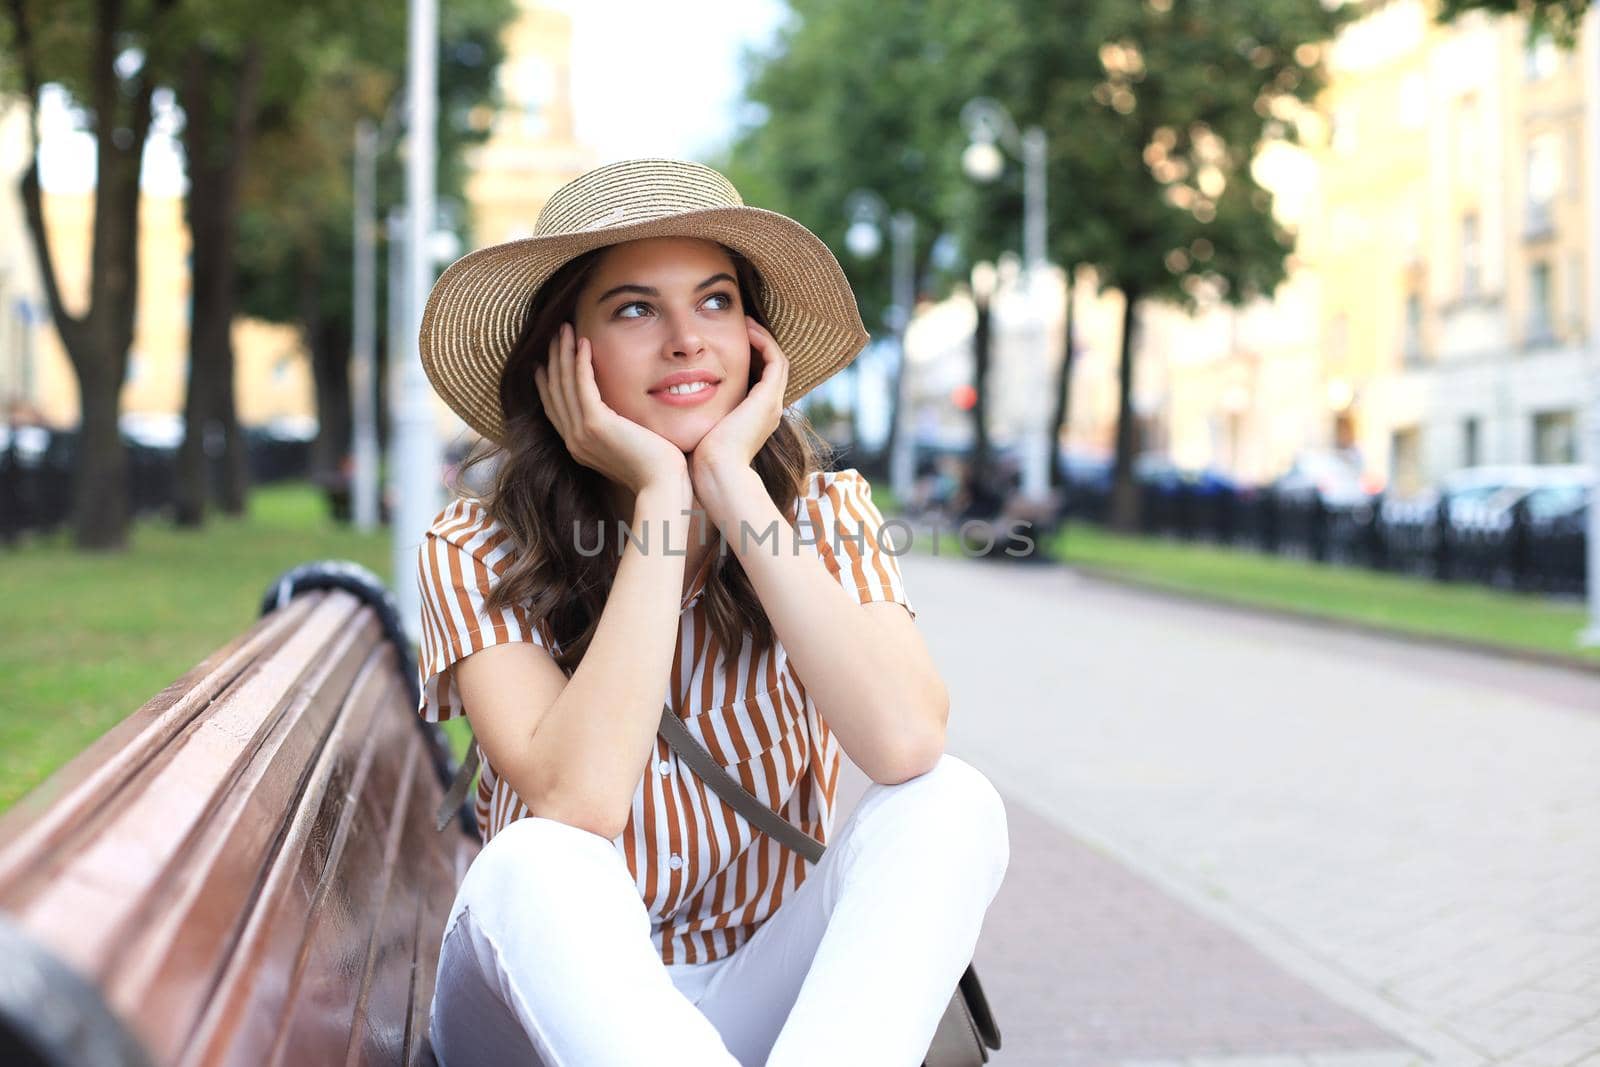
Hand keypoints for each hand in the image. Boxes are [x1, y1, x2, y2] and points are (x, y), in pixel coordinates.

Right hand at [534, 322, 687, 497]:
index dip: (548, 380)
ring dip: (563, 353)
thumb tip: (623, 416)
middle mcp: (573, 440)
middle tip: (555, 334)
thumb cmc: (655, 468)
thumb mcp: (628, 444)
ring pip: (565, 384)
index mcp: (578, 446)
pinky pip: (582, 385)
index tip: (546, 358)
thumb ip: (618, 429)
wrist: (662, 485)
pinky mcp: (595, 424)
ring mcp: (581, 433)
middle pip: (554, 391)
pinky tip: (584, 342)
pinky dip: (581, 362)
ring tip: (565, 329)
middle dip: (553, 359)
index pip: (555, 406)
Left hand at [690, 317, 788, 483]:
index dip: (749, 358)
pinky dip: (764, 343)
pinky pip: (775, 360)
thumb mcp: (698, 430)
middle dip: (758, 345)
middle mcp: (768, 410)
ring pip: (777, 361)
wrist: (714, 472)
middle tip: (741, 326)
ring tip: (746, 323)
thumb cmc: (699, 458)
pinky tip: (746, 330)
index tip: (729, 342)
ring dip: (763, 339)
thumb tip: (670, 402)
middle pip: (772, 369)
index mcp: (754, 419)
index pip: (760, 380)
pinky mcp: (767, 398)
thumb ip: (694, 414)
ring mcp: (771, 404)